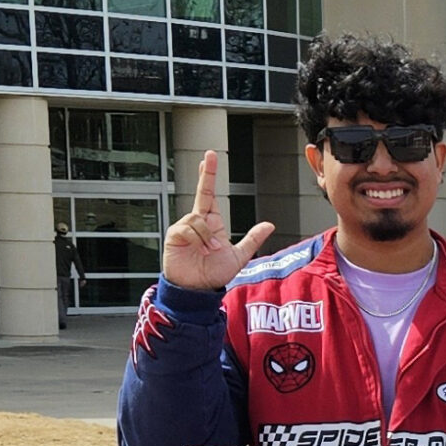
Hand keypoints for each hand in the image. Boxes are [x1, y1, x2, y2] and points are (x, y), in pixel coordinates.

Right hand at [161, 149, 275, 291]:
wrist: (198, 289)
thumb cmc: (214, 273)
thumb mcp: (239, 256)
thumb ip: (252, 239)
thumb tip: (269, 225)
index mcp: (212, 223)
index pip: (210, 194)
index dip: (209, 176)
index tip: (209, 157)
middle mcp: (198, 221)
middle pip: (202, 193)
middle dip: (206, 174)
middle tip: (209, 156)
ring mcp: (185, 227)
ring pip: (199, 218)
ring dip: (209, 235)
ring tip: (211, 250)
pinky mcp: (175, 234)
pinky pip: (188, 228)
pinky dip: (199, 239)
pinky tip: (201, 250)